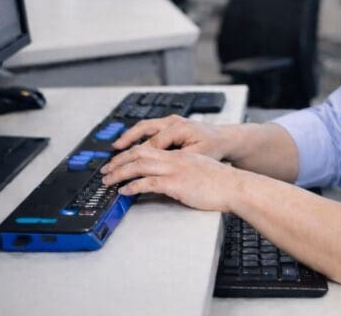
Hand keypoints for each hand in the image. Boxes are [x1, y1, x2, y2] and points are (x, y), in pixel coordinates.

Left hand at [101, 144, 241, 211]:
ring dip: (120, 173)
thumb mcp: (198, 170)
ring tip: (108, 181)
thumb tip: (167, 181)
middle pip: (139, 153)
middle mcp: (174, 158)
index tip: (118, 161)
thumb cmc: (221, 182)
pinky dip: (133, 187)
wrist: (235, 186)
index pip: (148, 148)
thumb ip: (182, 172)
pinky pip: (148, 183)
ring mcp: (175, 169)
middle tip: (105, 170)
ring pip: (139, 166)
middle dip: (119, 161)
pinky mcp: (176, 184)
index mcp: (179, 154)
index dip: (130, 154)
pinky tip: (124, 192)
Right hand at [112, 115, 232, 159]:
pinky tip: (129, 145)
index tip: (126, 170)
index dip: (138, 158)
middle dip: (126, 143)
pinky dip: (137, 136)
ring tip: (115, 149)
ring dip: (129, 137)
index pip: (152, 144)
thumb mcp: (199, 157)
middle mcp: (173, 122)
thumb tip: (160, 170)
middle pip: (143, 131)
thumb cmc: (215, 147)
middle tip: (113, 158)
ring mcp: (171, 122)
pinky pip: (149, 129)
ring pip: (144, 127)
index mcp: (179, 128)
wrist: (226, 138)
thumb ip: (178, 161)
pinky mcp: (171, 125)